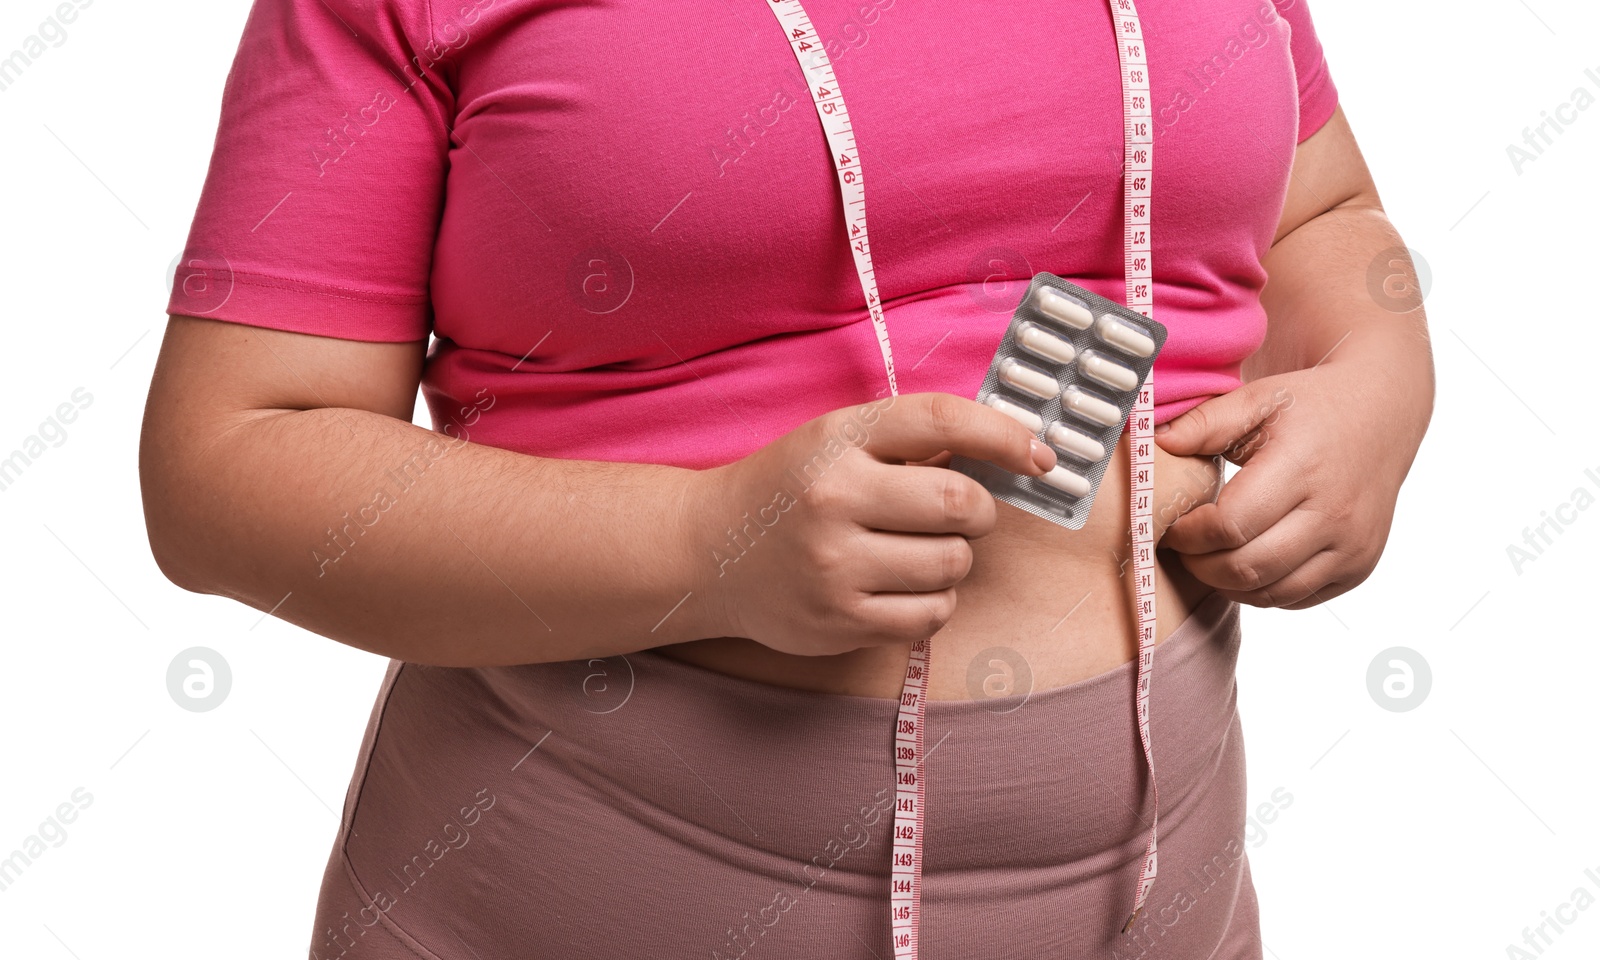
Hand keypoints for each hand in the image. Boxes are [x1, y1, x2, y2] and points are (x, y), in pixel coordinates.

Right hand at [682, 392, 1056, 654]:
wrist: (709, 551)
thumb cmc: (790, 489)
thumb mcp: (836, 440)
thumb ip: (911, 441)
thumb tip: (1012, 453)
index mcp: (838, 438)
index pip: (943, 422)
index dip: (1006, 437)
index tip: (1042, 457)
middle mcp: (834, 498)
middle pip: (963, 505)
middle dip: (978, 512)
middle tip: (959, 514)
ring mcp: (835, 565)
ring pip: (953, 564)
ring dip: (954, 558)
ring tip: (919, 551)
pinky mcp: (839, 621)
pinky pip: (930, 614)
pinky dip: (934, 601)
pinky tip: (904, 586)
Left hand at [1152, 364, 1422, 607]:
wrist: (1383, 415)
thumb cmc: (1312, 406)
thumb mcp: (1258, 399)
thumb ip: (1204, 423)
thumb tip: (1155, 447)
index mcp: (1304, 468)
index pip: (1230, 525)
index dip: (1188, 534)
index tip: (1168, 525)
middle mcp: (1335, 514)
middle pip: (1246, 567)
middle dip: (1199, 565)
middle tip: (1181, 547)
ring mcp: (1353, 547)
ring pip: (1270, 593)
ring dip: (1226, 583)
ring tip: (1208, 556)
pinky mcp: (1359, 567)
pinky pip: (1295, 599)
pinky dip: (1260, 590)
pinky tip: (1244, 562)